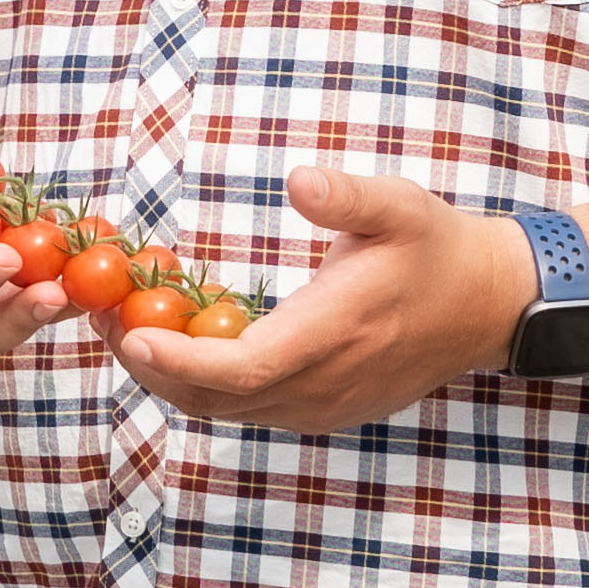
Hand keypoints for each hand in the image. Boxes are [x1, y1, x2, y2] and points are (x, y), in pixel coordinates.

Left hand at [102, 166, 538, 433]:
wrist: (489, 305)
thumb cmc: (438, 248)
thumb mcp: (399, 206)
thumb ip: (347, 196)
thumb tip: (300, 179)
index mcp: (332, 336)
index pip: (240, 368)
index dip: (178, 357)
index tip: (127, 331)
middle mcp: (321, 385)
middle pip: (214, 398)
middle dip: (149, 362)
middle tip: (100, 313)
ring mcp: (321, 405)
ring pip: (225, 408)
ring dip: (170, 372)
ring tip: (123, 320)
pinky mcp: (321, 408)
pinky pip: (247, 405)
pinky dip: (203, 379)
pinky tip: (181, 334)